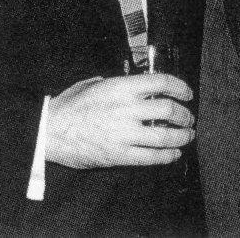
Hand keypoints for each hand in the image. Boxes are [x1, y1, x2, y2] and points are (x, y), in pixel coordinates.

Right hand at [46, 74, 194, 168]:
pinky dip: (167, 156)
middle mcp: (126, 108)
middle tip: (189, 117)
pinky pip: (150, 157)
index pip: (162, 82)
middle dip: (184, 114)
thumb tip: (135, 82)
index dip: (180, 86)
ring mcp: (123, 133)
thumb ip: (117, 82)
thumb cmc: (70, 106)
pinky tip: (174, 154)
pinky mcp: (119, 155)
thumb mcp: (94, 83)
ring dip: (181, 136)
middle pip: (168, 110)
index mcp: (121, 87)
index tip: (187, 93)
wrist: (50, 131)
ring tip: (188, 135)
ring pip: (164, 136)